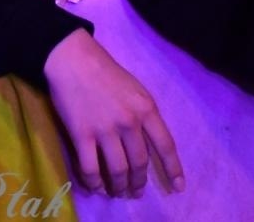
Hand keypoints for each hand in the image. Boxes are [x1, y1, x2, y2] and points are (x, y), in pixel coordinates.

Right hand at [44, 30, 182, 197]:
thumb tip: (148, 142)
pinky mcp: (82, 135)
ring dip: (118, 186)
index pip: (165, 145)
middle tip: (136, 192)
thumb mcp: (137, 91)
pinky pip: (90, 168)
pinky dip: (94, 182)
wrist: (75, 61)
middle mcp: (130, 122)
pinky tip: (96, 187)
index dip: (173, 168)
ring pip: (117, 169)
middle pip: (140, 162)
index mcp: (147, 109)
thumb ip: (144, 115)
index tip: (179, 186)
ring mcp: (105, 130)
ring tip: (118, 192)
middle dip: (139, 182)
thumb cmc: (108, 74)